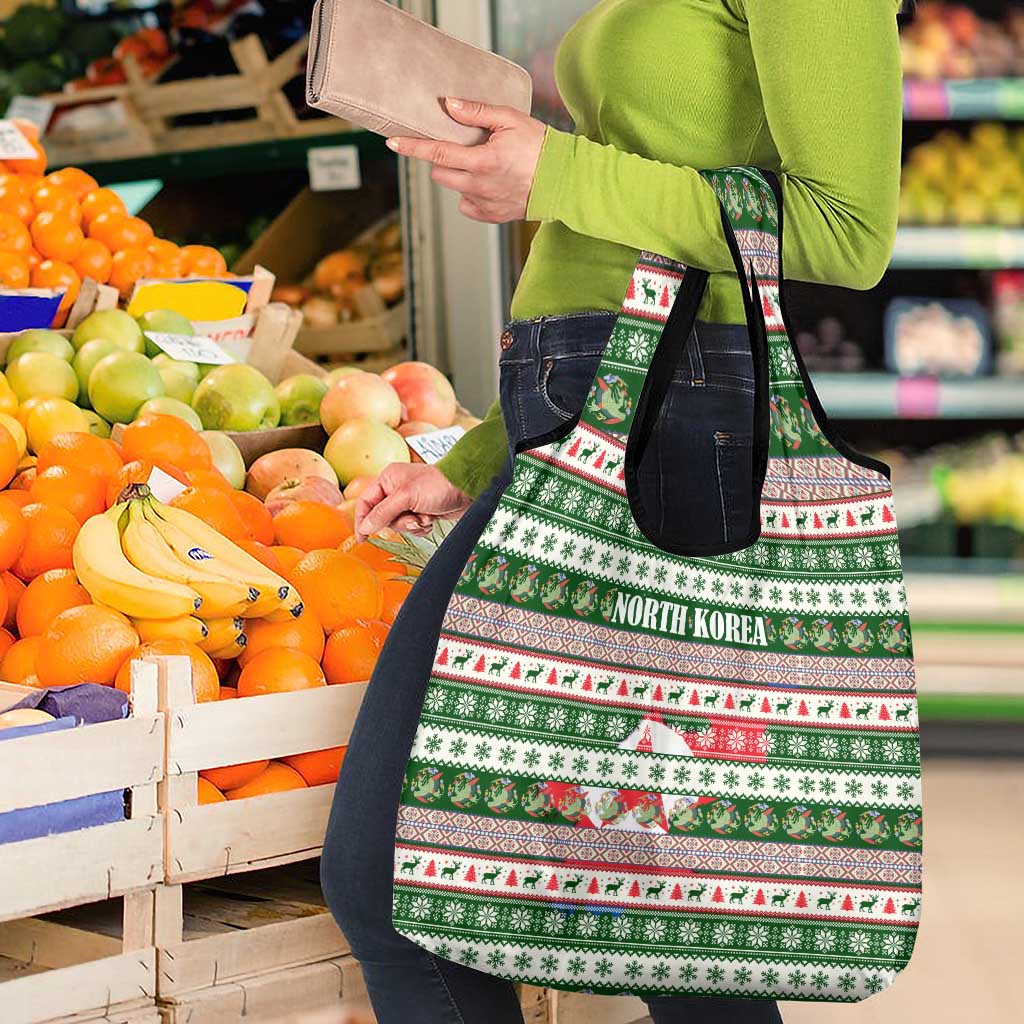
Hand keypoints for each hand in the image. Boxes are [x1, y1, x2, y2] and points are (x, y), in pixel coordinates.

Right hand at [354, 463, 472, 541]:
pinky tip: (431, 519)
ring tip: (425, 517)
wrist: (467, 489)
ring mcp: (409, 501)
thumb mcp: (406, 497)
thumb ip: (383, 512)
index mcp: (387, 479)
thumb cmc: (438, 485)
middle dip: (399, 522)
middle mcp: (395, 489)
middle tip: (413, 519)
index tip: (362, 538)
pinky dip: (421, 527)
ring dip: (412, 525)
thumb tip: (365, 527)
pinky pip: (412, 527)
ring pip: (398, 524)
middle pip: (382, 517)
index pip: (366, 502)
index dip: (362, 520)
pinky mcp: (421, 511)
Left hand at [385, 96, 546, 222]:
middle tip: (460, 147)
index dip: (412, 147)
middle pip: (440, 173)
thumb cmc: (540, 146)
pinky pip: (467, 205)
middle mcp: (479, 186)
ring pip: (454, 188)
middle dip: (441, 159)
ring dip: (458, 175)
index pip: (437, 153)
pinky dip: (471, 193)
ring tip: (481, 164)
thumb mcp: (510, 119)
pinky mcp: (491, 216)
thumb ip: (476, 112)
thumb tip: (448, 105)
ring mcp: (484, 204)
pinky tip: (488, 183)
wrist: (564, 181)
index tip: (392, 143)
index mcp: (482, 161)